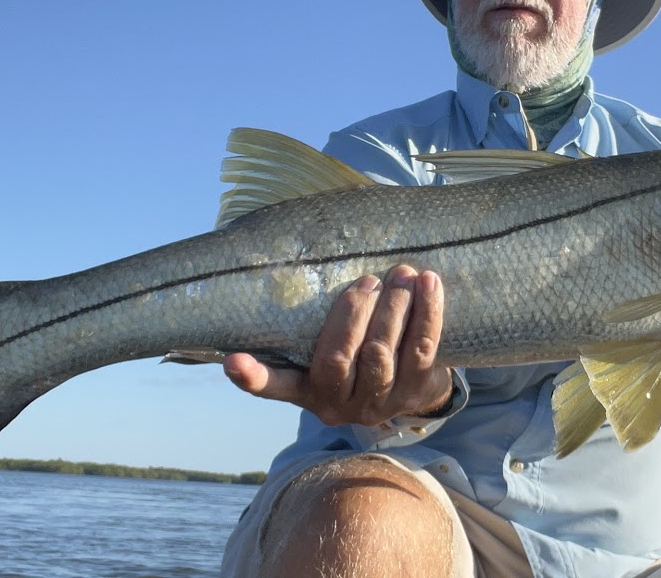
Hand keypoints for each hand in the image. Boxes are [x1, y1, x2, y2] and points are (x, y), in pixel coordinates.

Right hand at [222, 264, 452, 426]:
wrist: (412, 386)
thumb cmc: (358, 354)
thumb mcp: (326, 349)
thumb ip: (311, 323)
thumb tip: (287, 258)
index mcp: (308, 390)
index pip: (276, 385)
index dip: (253, 377)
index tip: (233, 361)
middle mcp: (340, 403)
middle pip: (340, 358)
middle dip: (354, 314)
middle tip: (367, 280)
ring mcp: (380, 401)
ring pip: (382, 353)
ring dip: (393, 308)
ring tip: (401, 274)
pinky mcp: (417, 390)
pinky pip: (423, 347)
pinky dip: (427, 312)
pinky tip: (428, 283)